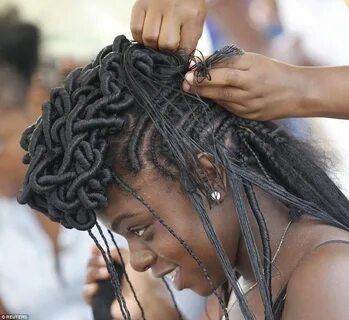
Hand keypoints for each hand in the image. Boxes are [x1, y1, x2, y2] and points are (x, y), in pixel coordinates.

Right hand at [83, 245, 179, 319]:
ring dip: (94, 272)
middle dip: (95, 260)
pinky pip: (86, 293)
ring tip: (106, 274)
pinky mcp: (99, 301)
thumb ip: (119, 252)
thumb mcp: (133, 260)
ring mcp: (103, 288)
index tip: (93, 248)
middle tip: (104, 261)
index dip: (96, 250)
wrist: (146, 302)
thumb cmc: (144, 280)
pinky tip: (95, 287)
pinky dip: (88, 288)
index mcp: (118, 264)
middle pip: (92, 263)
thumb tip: (106, 250)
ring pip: (88, 275)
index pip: (102, 255)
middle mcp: (109, 275)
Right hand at [131, 0, 206, 51]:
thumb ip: (189, 44)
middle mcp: (173, 9)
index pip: (184, 49)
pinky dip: (140, 37)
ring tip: (156, 40)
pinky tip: (146, 34)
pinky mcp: (140, 5)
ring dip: (152, 45)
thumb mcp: (196, 24)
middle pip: (165, 45)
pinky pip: (135, 30)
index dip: (180, 58)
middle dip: (165, 51)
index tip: (177, 58)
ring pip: (149, 39)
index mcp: (191, 16)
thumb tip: (182, 67)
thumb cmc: (187, 8)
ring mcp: (155, 5)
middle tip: (166, 47)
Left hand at [183, 53, 307, 119]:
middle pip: (219, 91)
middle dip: (200, 88)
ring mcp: (250, 107)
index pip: (223, 75)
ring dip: (206, 96)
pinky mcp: (250, 117)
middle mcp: (250, 92)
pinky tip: (211, 98)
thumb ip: (229, 62)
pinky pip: (229, 109)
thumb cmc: (272, 71)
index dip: (204, 76)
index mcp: (252, 74)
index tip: (188, 74)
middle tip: (184, 84)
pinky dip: (219, 103)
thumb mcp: (254, 60)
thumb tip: (204, 65)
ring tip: (193, 90)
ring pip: (222, 102)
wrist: (296, 93)